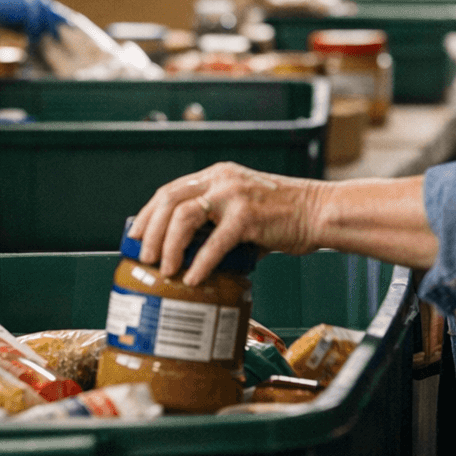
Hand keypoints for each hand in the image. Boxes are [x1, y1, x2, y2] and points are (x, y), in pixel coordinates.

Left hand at [129, 161, 325, 285]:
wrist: (320, 212)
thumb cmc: (284, 217)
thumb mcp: (243, 211)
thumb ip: (218, 227)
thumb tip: (196, 259)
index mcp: (216, 176)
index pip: (169, 191)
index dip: (148, 215)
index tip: (134, 236)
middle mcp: (220, 180)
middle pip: (169, 200)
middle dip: (150, 230)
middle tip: (143, 256)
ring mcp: (233, 196)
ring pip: (184, 216)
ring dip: (168, 245)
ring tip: (164, 268)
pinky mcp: (248, 216)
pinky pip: (215, 242)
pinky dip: (201, 262)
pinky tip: (193, 278)